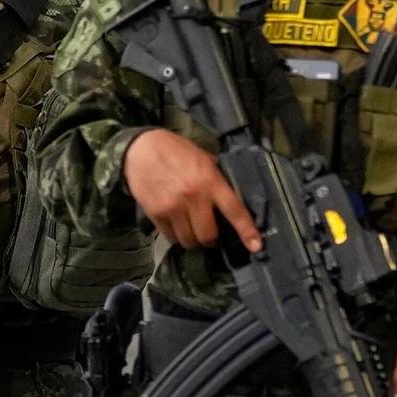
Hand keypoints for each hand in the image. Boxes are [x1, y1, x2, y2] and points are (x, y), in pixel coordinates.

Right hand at [123, 129, 262, 253]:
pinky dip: (176, 236)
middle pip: (208, 236)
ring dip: (193, 240)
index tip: (256, 246)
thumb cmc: (176, 151)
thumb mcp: (203, 159)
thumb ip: (216, 179)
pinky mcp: (156, 214)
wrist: (140, 149)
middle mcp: (193, 197)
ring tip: (191, 230)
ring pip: (189, 241)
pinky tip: (176, 225)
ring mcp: (173, 207)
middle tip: (209, 233)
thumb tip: (231, 198)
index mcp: (210, 181)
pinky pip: (170, 237)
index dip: (247, 231)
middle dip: (211, 239)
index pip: (234, 211)